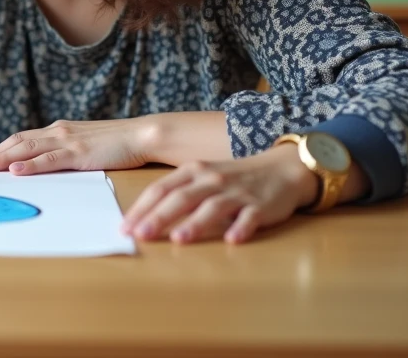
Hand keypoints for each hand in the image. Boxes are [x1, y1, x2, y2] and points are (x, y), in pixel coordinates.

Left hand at [0, 119, 155, 174]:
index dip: (3, 148)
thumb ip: (69, 151)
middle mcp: (59, 132)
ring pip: (29, 149)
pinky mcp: (79, 153)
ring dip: (5, 159)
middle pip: (19, 141)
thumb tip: (53, 164)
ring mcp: (68, 141)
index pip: (24, 137)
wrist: (143, 135)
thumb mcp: (88, 145)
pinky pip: (50, 160)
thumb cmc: (119, 143)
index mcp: (61, 130)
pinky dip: (31, 165)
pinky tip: (16, 171)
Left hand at [121, 145, 318, 243]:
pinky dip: (240, 227)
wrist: (282, 168)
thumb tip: (144, 216)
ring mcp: (236, 192)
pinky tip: (231, 239)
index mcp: (193, 171)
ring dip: (196, 223)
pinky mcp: (260, 206)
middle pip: (181, 198)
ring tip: (179, 239)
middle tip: (140, 235)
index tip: (125, 227)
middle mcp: (211, 179)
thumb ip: (178, 192)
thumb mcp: (203, 177)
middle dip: (159, 217)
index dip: (141, 208)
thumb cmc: (234, 177)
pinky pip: (249, 217)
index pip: (160, 189)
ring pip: (212, 207)